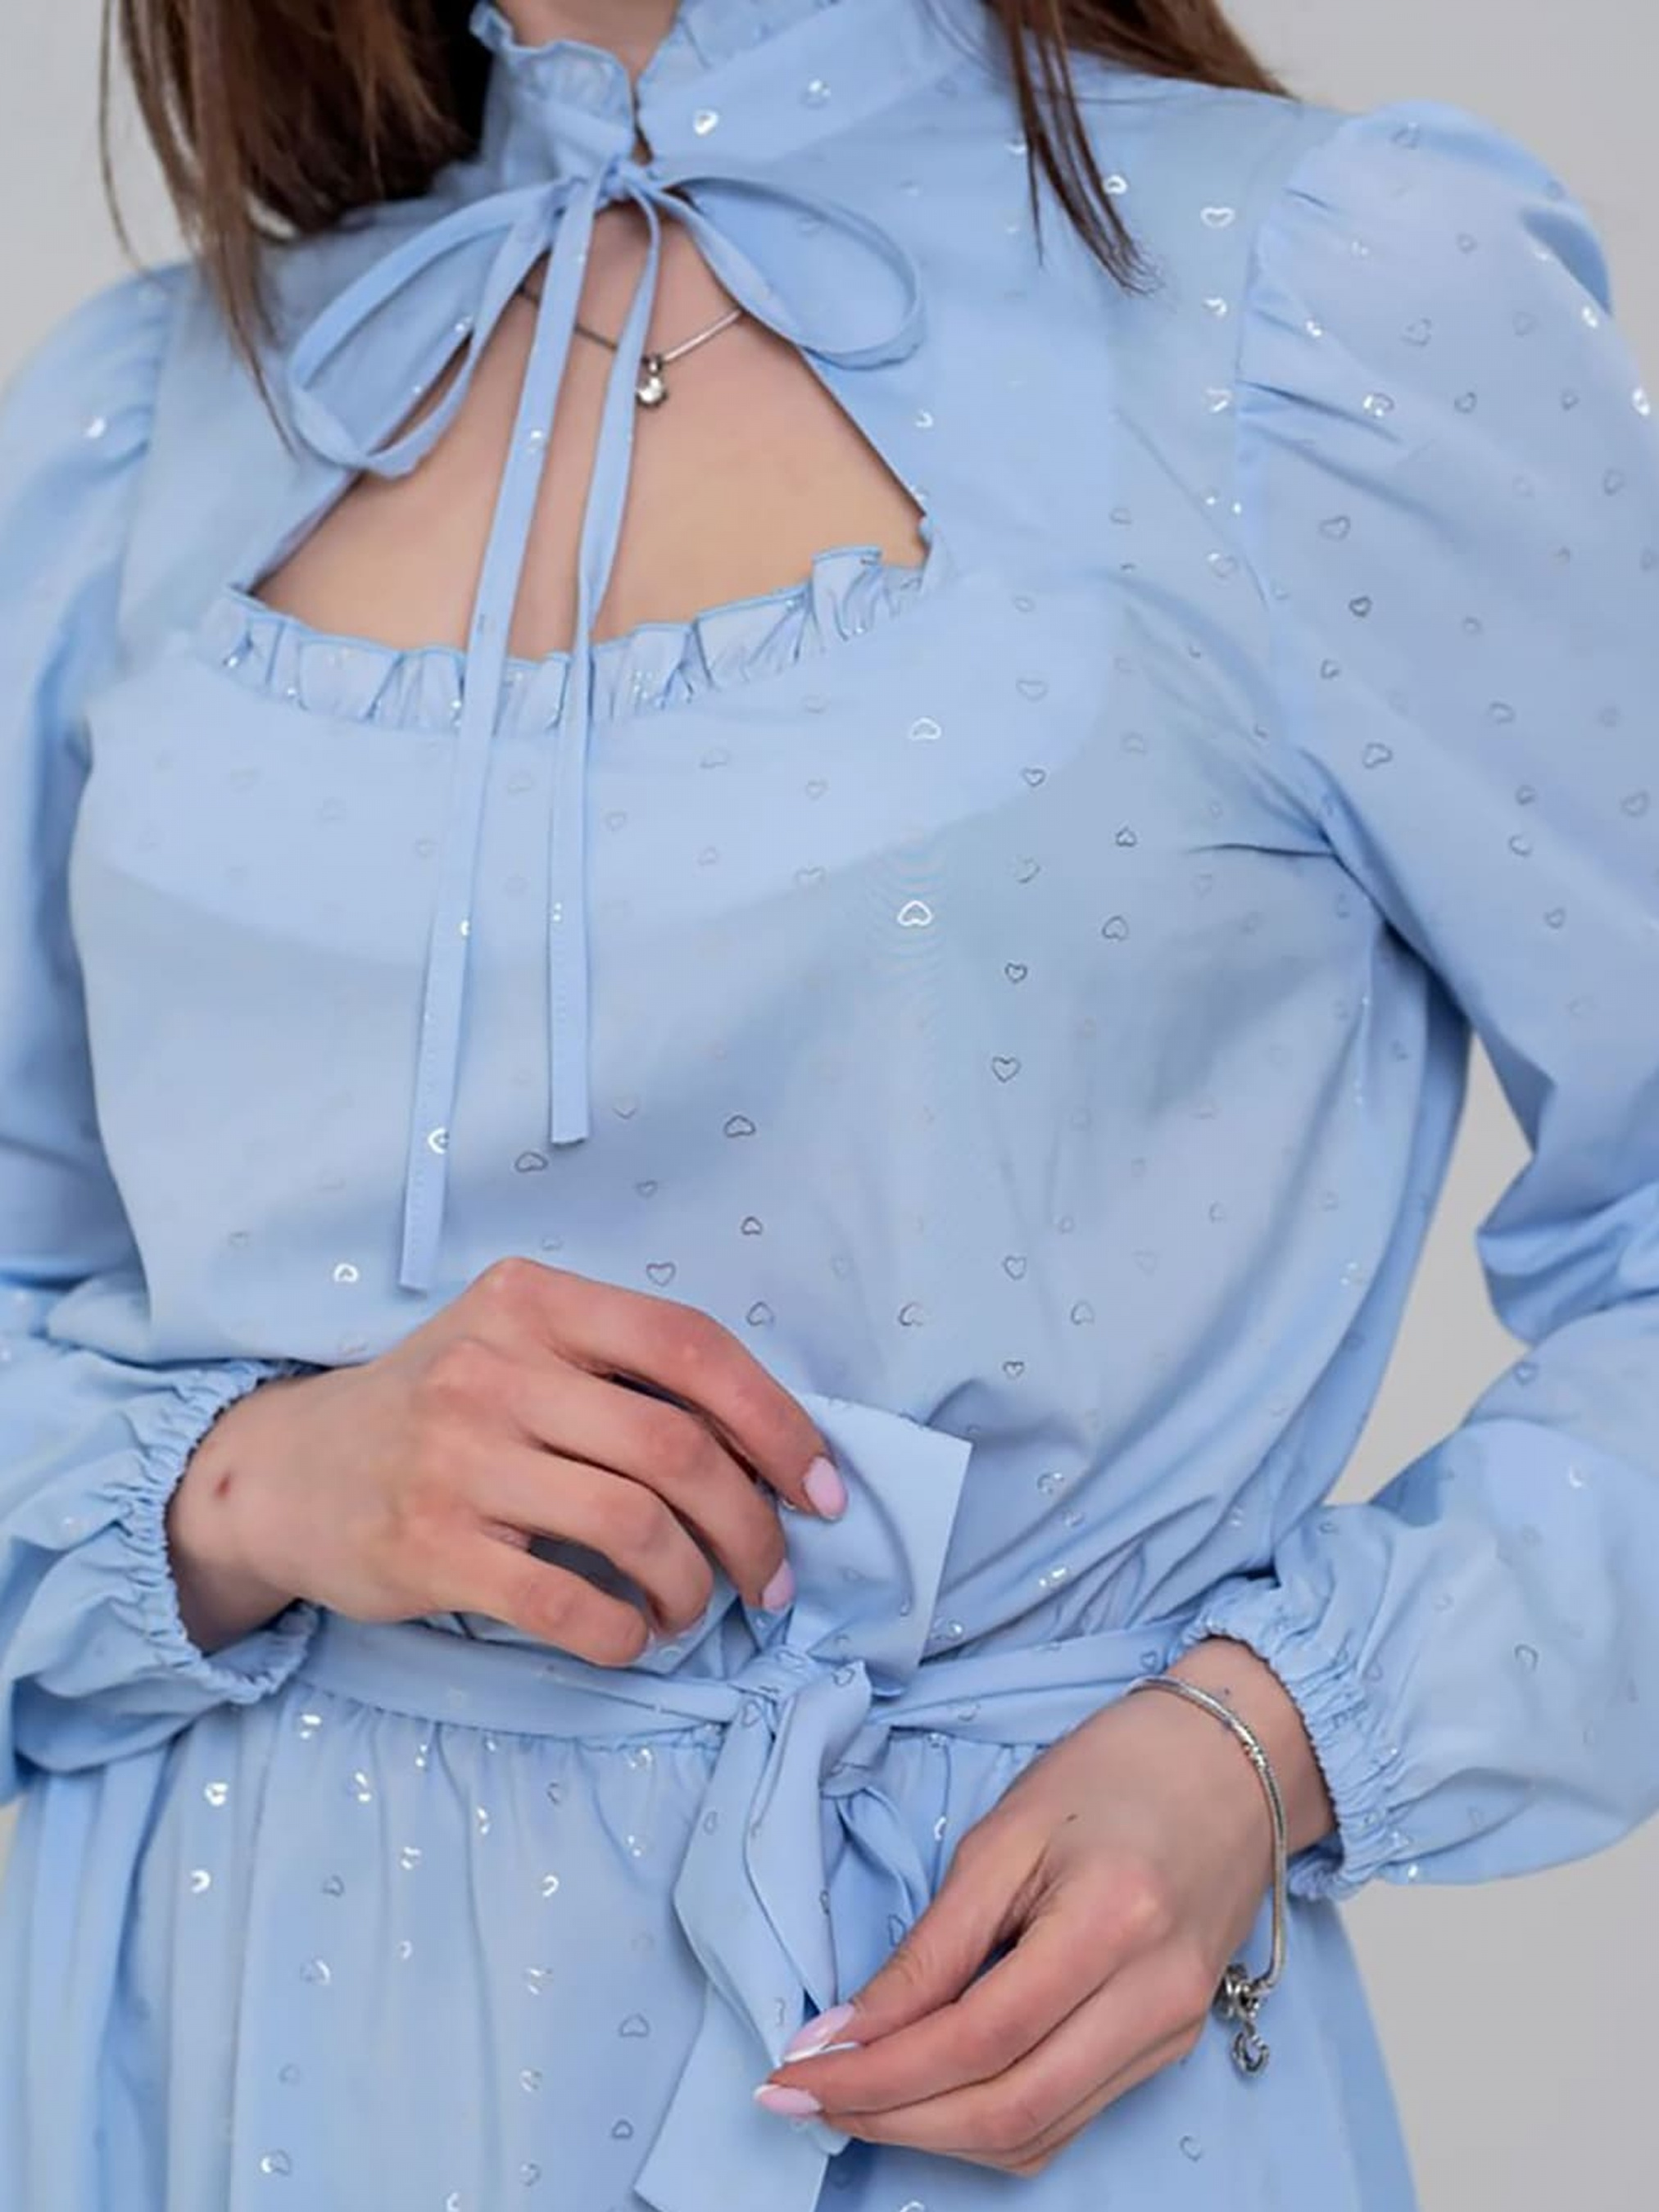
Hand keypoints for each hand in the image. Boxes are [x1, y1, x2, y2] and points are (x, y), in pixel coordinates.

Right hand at [165, 1256, 843, 1662]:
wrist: (287, 1470)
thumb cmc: (437, 1410)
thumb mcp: (517, 1347)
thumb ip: (621, 1375)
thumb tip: (765, 1453)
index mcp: (535, 1303)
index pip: (691, 1348)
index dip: (777, 1424)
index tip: (823, 1491)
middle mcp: (495, 1367)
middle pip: (676, 1448)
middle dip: (751, 1525)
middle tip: (771, 1577)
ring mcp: (456, 1457)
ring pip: (634, 1527)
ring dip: (691, 1585)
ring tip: (691, 1608)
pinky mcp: (429, 1546)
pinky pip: (566, 1602)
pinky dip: (621, 1631)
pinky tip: (629, 1635)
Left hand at [754, 1638, 1334, 2174]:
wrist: (1231, 1764)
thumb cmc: (1114, 1774)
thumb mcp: (1007, 1832)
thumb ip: (934, 1942)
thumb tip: (850, 2031)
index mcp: (1110, 1924)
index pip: (976, 2038)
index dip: (880, 2073)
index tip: (796, 2070)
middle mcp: (1152, 2000)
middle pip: (1008, 2110)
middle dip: (893, 2119)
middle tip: (804, 2096)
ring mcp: (1170, 2034)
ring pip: (1036, 2134)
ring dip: (932, 2135)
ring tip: (852, 2101)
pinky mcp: (1170, 2047)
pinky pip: (1067, 2119)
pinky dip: (988, 2124)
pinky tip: (929, 2097)